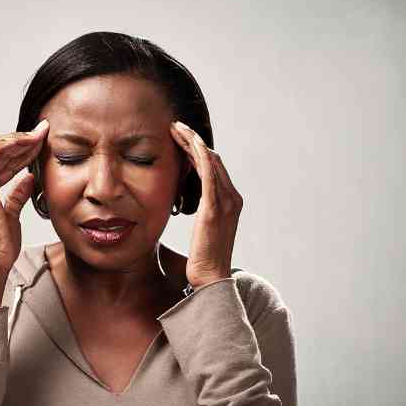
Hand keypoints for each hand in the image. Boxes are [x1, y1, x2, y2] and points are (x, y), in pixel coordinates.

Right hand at [0, 119, 48, 271]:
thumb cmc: (0, 245)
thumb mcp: (13, 214)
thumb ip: (18, 194)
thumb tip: (29, 178)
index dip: (18, 148)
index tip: (38, 141)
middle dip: (19, 139)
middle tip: (41, 131)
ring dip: (16, 140)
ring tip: (37, 136)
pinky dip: (7, 149)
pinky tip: (26, 145)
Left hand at [169, 120, 243, 287]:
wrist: (210, 279)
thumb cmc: (202, 258)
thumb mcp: (202, 228)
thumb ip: (199, 210)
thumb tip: (179, 202)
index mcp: (229, 201)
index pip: (213, 166)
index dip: (197, 149)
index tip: (179, 138)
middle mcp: (231, 198)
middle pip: (212, 158)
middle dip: (193, 140)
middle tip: (175, 127)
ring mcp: (225, 202)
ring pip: (210, 161)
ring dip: (192, 142)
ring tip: (175, 129)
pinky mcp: (213, 208)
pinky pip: (207, 174)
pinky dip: (197, 155)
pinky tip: (185, 143)